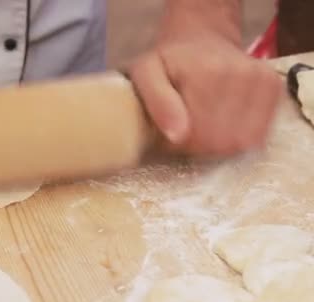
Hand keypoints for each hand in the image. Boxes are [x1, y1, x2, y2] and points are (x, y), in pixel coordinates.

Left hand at [129, 5, 282, 156]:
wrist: (202, 38)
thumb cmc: (170, 63)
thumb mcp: (146, 74)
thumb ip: (157, 103)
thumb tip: (178, 136)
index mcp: (207, 72)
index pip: (195, 135)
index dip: (179, 142)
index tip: (170, 130)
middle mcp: (241, 75)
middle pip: (220, 141)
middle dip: (199, 144)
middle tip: (186, 127)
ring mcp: (263, 81)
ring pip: (240, 142)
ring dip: (219, 144)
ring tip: (204, 123)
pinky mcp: (274, 89)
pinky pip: (258, 136)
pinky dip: (238, 137)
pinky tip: (224, 121)